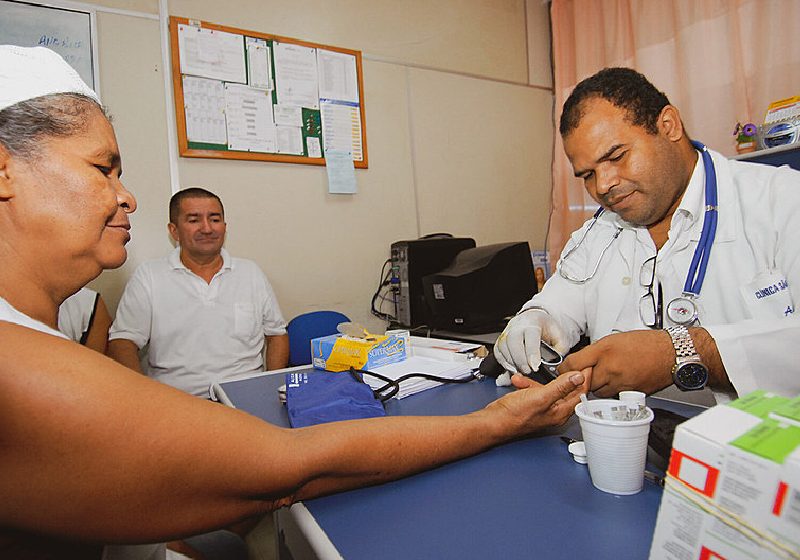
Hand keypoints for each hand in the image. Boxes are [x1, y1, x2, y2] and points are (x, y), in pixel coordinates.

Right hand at [484, 370, 585, 435]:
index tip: (588, 363)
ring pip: (550, 388)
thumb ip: (561, 386)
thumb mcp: (541, 397)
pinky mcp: (532, 404)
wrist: (493, 422)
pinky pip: (536, 390)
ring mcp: (543, 408)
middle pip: (568, 390)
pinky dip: (529, 384)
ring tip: (530, 375)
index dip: (586, 377)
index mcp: (561, 411)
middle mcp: (554, 411)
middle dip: (565, 375)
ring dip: (540, 380)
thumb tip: (578, 377)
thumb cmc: (514, 416)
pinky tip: (520, 381)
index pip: (581, 392)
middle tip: (568, 362)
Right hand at [494, 309, 568, 373]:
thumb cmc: (547, 329)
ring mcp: (507, 332)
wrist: (536, 320)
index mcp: (533, 322)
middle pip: (513, 341)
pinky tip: (512, 369)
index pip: (530, 336)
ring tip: (521, 372)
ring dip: (511, 362)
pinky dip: (503, 362)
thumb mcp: (560, 337)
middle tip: (528, 371)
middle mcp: (517, 326)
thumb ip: (558, 350)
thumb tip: (553, 364)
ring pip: (503, 346)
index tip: (535, 366)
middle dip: (520, 359)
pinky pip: (498, 351)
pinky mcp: (501, 340)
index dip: (532, 353)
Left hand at [558, 330, 673, 396]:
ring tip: (605, 377)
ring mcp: (620, 383)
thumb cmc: (647, 343)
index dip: (566, 368)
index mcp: (604, 350)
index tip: (565, 369)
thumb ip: (595, 351)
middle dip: (582, 379)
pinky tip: (617, 382)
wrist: (671, 354)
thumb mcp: (614, 339)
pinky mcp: (629, 394)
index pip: (573, 364)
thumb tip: (580, 361)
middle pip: (583, 381)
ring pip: (597, 392)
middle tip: (586, 374)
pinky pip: (612, 396)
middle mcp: (610, 368)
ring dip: (597, 387)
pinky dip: (611, 392)